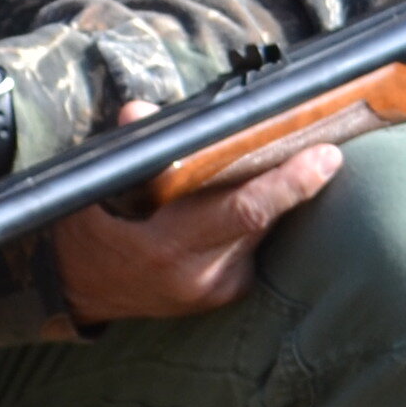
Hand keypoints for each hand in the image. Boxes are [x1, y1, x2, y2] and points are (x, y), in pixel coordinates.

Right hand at [53, 105, 344, 325]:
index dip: (290, 183)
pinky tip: (267, 194)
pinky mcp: (224, 296)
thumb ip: (128, 151)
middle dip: (296, 182)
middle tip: (327, 150)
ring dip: (277, 198)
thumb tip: (137, 110)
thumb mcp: (98, 186)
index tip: (327, 156)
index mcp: (166, 247)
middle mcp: (198, 275)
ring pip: (262, 233)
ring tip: (301, 160)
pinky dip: (259, 220)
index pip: (245, 211)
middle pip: (265, 219)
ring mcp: (214, 292)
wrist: (77, 288)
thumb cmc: (89, 226)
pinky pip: (254, 247)